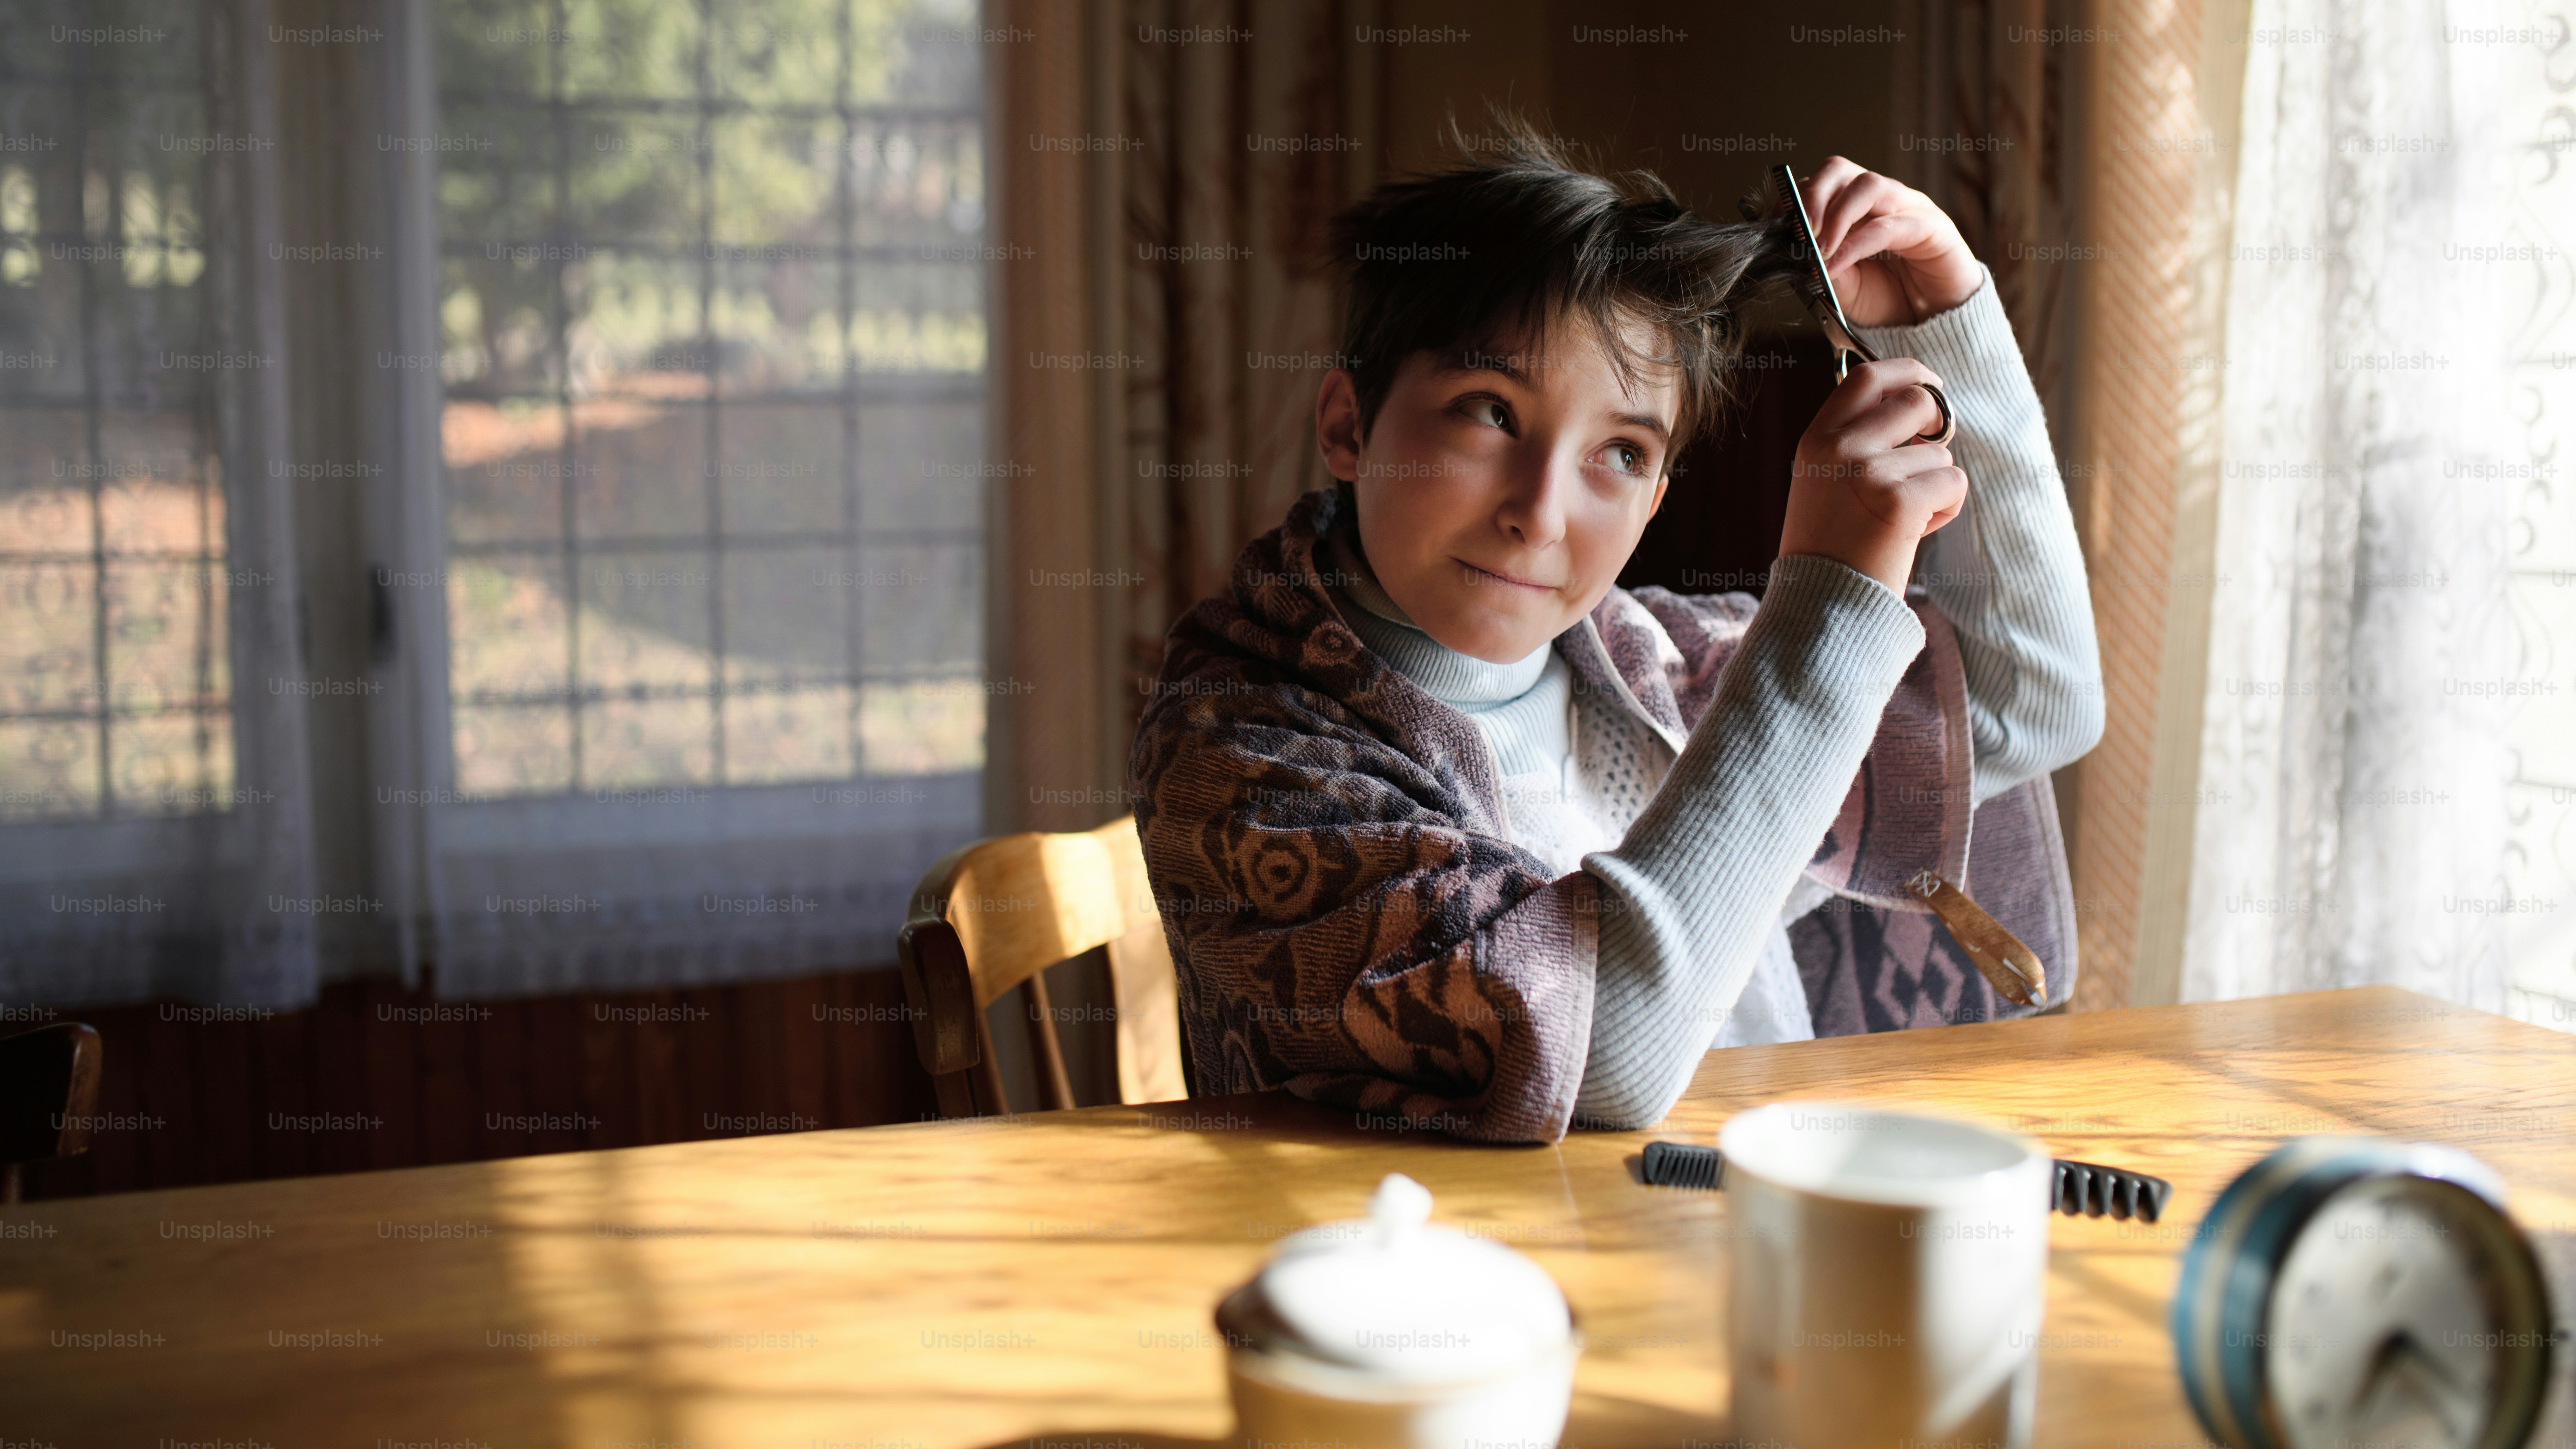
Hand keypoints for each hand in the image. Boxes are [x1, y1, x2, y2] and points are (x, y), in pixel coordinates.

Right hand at [1779, 359, 1965, 593]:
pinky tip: (1914, 532)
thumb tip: (1918, 405)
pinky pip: (1953, 482)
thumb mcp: (1822, 481)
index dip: (1908, 372)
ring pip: (1940, 452)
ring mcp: (1867, 472)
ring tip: (1903, 517)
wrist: (1820, 603)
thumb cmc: (1829, 546)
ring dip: (1936, 482)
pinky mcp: (1899, 501)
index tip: (1929, 384)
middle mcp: (1839, 447)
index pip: (1867, 376)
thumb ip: (1854, 440)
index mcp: (1817, 438)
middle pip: (1916, 401)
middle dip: (1938, 424)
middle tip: (1931, 452)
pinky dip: (1946, 508)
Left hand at [1798, 158, 1979, 326]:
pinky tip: (1835, 264)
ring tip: (1817, 249)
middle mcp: (1881, 198)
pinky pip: (1890, 226)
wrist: (1934, 322)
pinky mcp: (1933, 227)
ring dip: (1835, 215)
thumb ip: (1819, 266)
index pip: (1819, 182)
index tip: (1776, 224)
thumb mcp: (1841, 286)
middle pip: (1840, 170)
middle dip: (1811, 195)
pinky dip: (1856, 244)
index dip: (1793, 199)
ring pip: (1868, 186)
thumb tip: (1792, 252)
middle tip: (1796, 229)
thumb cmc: (1887, 298)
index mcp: (1854, 206)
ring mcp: (1909, 207)